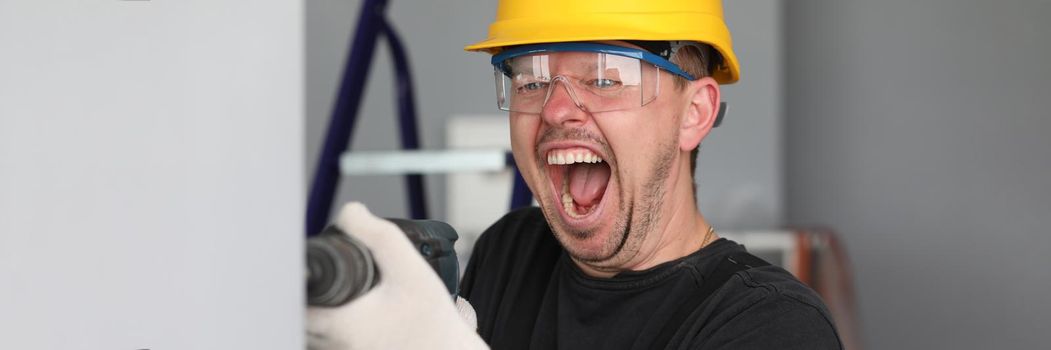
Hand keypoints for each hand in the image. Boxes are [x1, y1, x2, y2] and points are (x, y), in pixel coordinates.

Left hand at [306, 202, 487, 349]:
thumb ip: (378, 235)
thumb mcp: (410, 269)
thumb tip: (350, 213)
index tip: (318, 262)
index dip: (303, 275)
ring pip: (315, 331)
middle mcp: (335, 345)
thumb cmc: (434, 323)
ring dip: (324, 309)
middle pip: (302, 313)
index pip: (296, 296)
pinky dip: (337, 325)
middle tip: (335, 275)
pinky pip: (332, 343)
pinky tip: (360, 313)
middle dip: (314, 290)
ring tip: (348, 293)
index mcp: (339, 323)